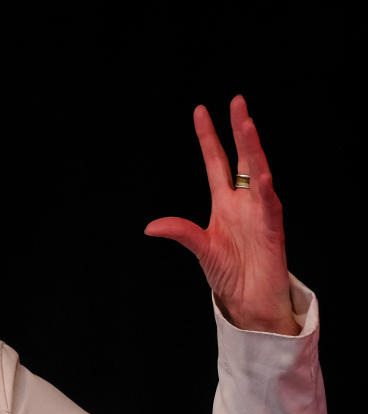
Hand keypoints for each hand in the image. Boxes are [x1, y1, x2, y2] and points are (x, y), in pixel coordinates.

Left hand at [145, 95, 299, 334]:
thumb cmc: (229, 273)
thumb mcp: (199, 247)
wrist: (249, 301)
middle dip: (240, 130)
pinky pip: (270, 204)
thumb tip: (150, 226)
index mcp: (224, 203)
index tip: (200, 111)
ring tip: (247, 123)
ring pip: (259, 172)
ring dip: (254, 149)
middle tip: (236, 101)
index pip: (216, 162)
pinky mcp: (273, 229)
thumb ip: (180, 232)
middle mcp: (244, 201)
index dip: (209, 138)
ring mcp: (260, 212)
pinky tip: (259, 173)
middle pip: (243, 158)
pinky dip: (265, 188)